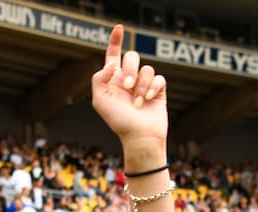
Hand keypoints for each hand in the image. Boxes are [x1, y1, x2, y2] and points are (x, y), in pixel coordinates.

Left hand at [91, 25, 167, 156]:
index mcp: (113, 80)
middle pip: (132, 57)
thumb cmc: (118, 121)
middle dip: (130, 68)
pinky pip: (158, 78)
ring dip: (141, 86)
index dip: (115, 40)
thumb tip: (112, 63)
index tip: (119, 28)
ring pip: (146, 68)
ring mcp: (144, 85)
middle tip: (127, 86)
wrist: (139, 137)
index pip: (114, 55)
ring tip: (137, 103)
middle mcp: (129, 80)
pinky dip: (153, 87)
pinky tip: (148, 99)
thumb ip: (99, 78)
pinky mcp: (158, 90)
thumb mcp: (99, 100)